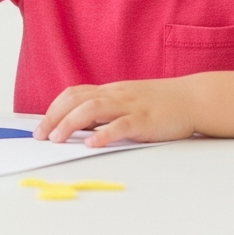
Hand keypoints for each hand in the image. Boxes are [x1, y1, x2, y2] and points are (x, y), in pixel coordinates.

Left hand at [35, 79, 196, 147]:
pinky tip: (92, 143)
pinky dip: (104, 133)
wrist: (193, 98)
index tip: (40, 126)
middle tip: (40, 136)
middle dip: (54, 117)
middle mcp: (116, 95)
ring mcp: (130, 106)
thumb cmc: (160, 103)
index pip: (73, 94)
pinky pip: (121, 125)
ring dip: (70, 124)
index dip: (54, 109)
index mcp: (110, 91)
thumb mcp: (128, 101)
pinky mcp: (145, 120)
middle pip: (76, 100)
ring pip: (93, 109)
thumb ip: (106, 110)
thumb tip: (79, 126)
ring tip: (57, 139)